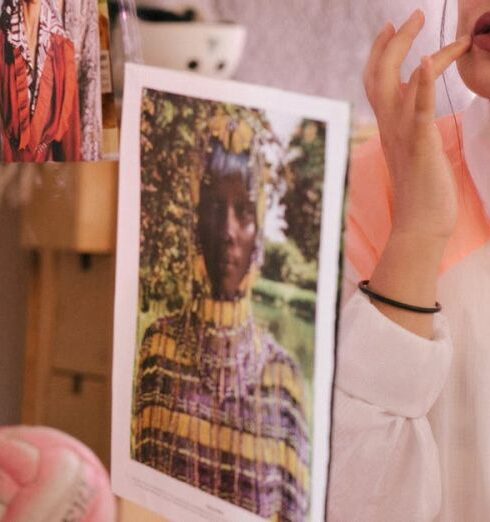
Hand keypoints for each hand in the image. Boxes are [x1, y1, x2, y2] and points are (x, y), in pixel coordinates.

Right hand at [364, 9, 470, 242]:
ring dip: (408, 49)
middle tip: (412, 15)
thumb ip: (410, 133)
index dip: (381, 54)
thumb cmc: (421, 194)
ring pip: (395, 84)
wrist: (421, 224)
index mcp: (389, 128)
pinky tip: (429, 60)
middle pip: (380, 76)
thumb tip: (414, 120)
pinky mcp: (421, 145)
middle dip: (393, 42)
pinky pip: (419, 110)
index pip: (378, 84)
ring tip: (420, 20)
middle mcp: (390, 127)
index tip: (392, 29)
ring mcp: (403, 135)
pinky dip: (423, 84)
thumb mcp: (413, 154)